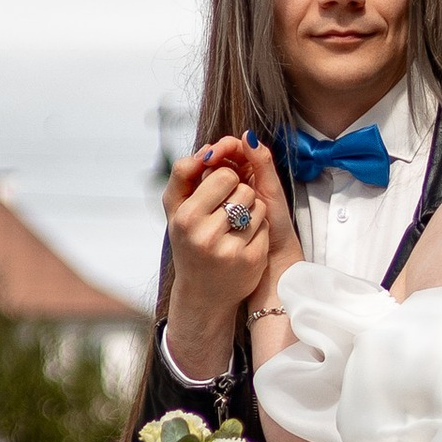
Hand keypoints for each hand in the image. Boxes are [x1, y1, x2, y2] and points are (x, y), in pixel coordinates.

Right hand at [162, 134, 293, 378]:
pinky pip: (265, 227)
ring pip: (257, 206)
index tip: (220, 189)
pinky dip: (259, 230)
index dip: (227, 177)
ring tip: (236, 225)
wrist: (203, 293)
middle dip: (241, 193)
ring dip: (252, 210)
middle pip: (243, 189)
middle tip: (228, 208)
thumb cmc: (188, 241)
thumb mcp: (175, 208)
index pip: (224, 175)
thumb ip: (184, 173)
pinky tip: (245, 241)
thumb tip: (210, 148)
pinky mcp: (250, 262)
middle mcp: (205, 235)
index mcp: (186, 217)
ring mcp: (230, 250)